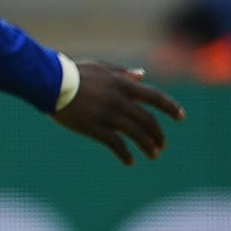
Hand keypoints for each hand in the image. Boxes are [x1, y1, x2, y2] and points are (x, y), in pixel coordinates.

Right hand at [52, 60, 185, 165]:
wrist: (50, 82)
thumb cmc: (72, 73)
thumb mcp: (101, 68)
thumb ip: (123, 73)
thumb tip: (142, 75)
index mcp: (124, 85)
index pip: (156, 97)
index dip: (171, 108)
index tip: (181, 117)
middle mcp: (121, 101)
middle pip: (148, 121)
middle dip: (158, 135)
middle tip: (161, 145)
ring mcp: (109, 115)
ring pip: (136, 135)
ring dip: (148, 146)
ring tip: (153, 155)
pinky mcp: (95, 128)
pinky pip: (116, 145)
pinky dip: (126, 154)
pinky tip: (130, 161)